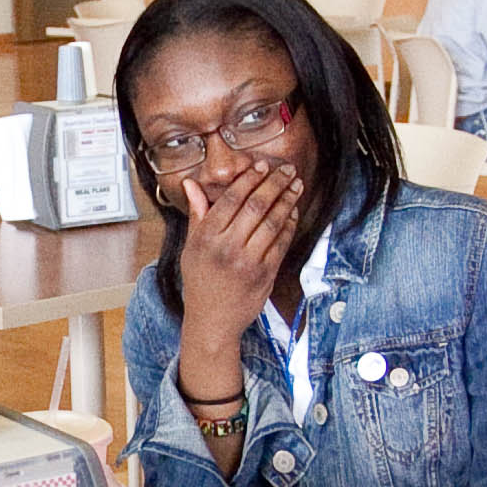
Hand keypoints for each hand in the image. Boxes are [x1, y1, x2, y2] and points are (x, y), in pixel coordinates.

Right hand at [174, 158, 303, 350]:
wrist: (212, 321)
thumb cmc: (200, 282)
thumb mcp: (190, 247)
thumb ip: (196, 213)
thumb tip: (192, 184)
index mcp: (206, 238)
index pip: (231, 199)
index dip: (249, 179)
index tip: (261, 165)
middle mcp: (227, 248)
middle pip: (255, 206)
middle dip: (274, 183)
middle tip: (286, 169)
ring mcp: (248, 262)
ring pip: (272, 222)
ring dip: (287, 200)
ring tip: (295, 185)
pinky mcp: (265, 274)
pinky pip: (281, 243)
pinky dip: (289, 225)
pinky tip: (293, 211)